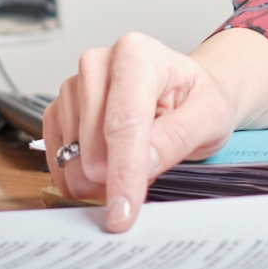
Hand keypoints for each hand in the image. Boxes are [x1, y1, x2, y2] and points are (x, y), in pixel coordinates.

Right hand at [41, 28, 267, 232]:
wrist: (185, 91)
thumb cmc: (196, 99)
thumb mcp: (209, 116)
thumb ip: (177, 137)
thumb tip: (143, 163)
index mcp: (136, 55)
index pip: (123, 124)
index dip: (123, 173)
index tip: (123, 213)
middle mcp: (97, 64)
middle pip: (93, 146)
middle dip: (115, 178)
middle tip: (147, 177)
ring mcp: (73, 86)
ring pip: (72, 158)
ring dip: (99, 179)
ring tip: (132, 163)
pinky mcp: (59, 110)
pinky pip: (57, 159)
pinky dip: (80, 176)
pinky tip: (107, 166)